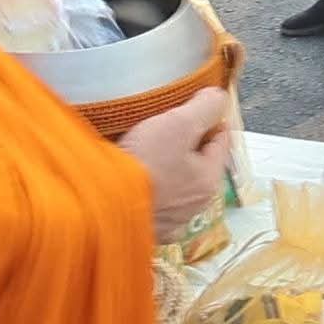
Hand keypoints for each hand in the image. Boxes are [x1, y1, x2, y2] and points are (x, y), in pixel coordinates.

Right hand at [119, 88, 231, 243]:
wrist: (101, 207)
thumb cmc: (144, 165)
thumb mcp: (179, 124)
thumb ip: (204, 108)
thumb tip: (218, 98)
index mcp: (209, 180)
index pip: (221, 139)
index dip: (209, 116)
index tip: (191, 103)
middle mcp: (194, 205)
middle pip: (197, 161)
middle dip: (185, 140)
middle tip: (163, 122)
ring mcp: (168, 219)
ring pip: (174, 180)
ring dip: (163, 163)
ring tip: (142, 144)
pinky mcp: (143, 226)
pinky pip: (150, 196)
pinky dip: (145, 182)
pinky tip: (129, 171)